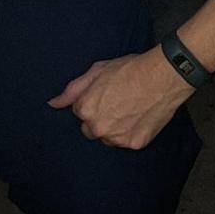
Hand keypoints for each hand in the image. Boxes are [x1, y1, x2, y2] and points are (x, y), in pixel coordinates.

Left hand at [47, 46, 194, 149]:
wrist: (161, 76)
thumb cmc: (129, 69)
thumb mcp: (96, 71)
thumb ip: (72, 90)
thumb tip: (53, 104)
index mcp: (85, 109)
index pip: (79, 113)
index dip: (92, 101)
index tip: (105, 94)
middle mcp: (98, 128)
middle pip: (91, 129)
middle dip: (100, 118)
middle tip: (117, 102)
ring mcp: (117, 138)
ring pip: (108, 138)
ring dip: (114, 128)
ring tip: (129, 108)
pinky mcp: (135, 144)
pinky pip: (127, 142)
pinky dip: (131, 132)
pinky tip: (139, 116)